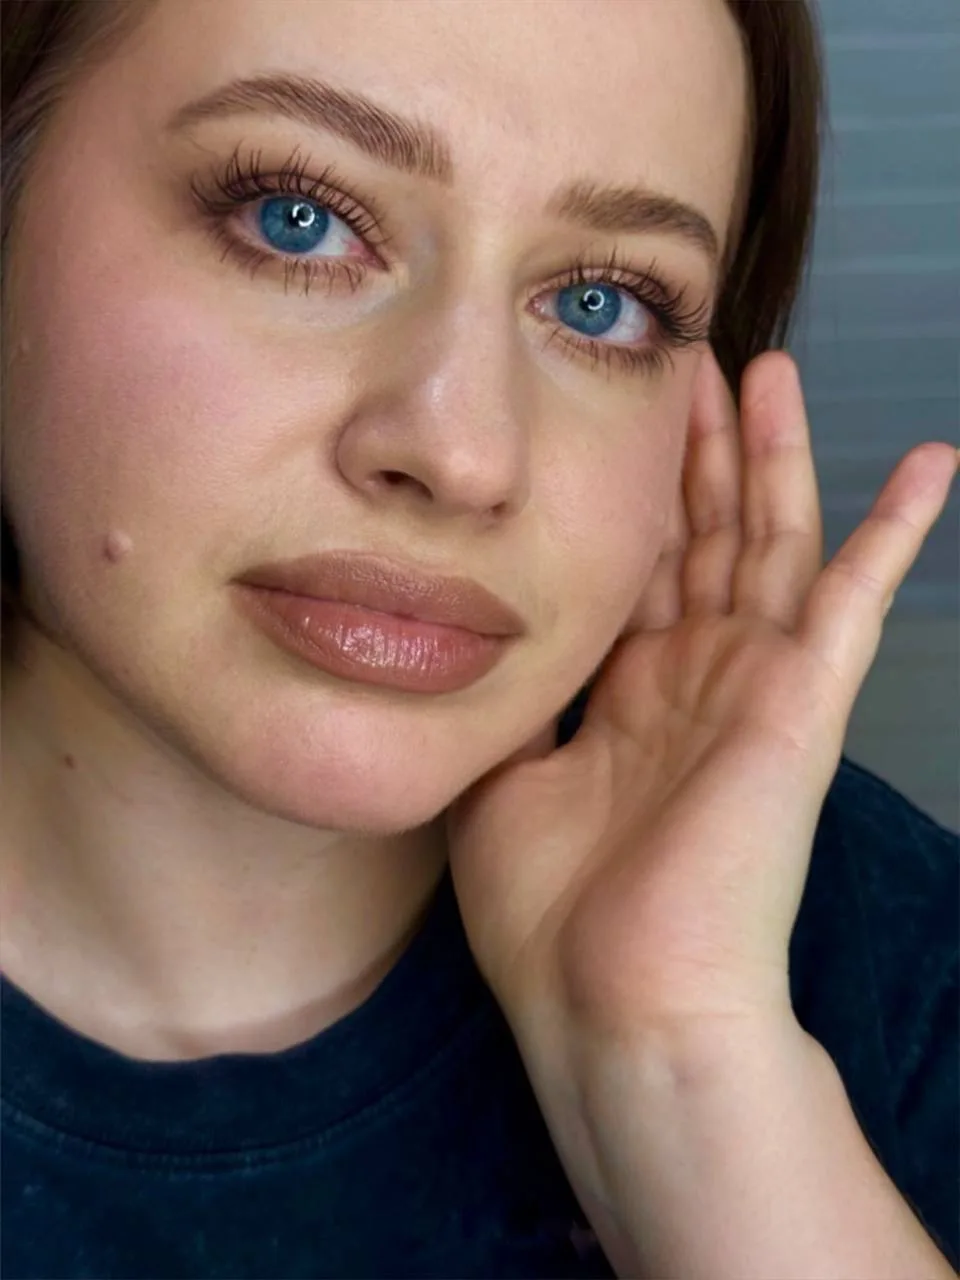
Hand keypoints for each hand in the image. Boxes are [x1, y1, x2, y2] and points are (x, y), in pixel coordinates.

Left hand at [447, 348, 956, 1042]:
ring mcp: (755, 688)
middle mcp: (696, 681)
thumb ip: (519, 703)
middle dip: (697, 451)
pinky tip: (932, 463)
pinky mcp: (804, 703)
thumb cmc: (551, 916)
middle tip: (689, 362)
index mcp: (630, 697)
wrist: (614, 1002)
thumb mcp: (505, 780)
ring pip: (773, 542)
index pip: (641, 570)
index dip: (633, 497)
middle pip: (705, 536)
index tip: (616, 419)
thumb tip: (492, 646)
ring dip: (774, 456)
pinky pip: (857, 600)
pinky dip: (895, 531)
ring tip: (768, 369)